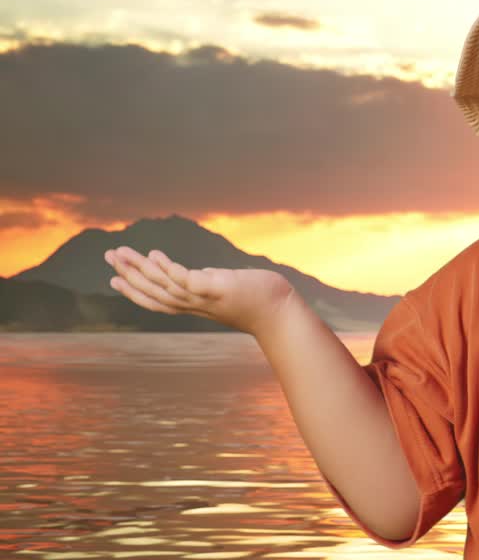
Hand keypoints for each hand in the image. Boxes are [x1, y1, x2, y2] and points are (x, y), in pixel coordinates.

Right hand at [104, 246, 294, 337]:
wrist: (281, 313)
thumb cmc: (258, 300)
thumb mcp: (226, 289)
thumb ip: (209, 284)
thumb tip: (200, 275)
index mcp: (195, 305)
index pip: (157, 300)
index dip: (134, 290)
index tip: (114, 278)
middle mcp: (195, 305)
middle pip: (153, 292)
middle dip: (129, 275)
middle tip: (109, 256)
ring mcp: (205, 298)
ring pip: (163, 285)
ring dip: (139, 269)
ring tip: (121, 252)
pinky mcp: (218, 288)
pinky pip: (186, 280)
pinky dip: (168, 269)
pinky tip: (154, 255)